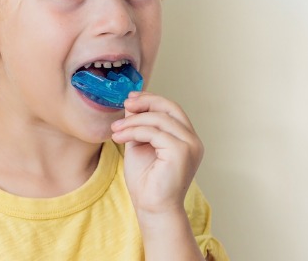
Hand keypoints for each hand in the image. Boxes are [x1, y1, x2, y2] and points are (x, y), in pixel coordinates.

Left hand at [110, 91, 203, 215]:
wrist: (152, 209)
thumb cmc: (146, 183)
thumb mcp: (139, 146)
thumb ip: (139, 126)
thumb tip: (131, 104)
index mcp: (186, 139)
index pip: (172, 109)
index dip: (152, 100)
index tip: (131, 98)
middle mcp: (193, 140)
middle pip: (170, 108)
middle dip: (146, 102)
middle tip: (125, 104)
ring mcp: (190, 145)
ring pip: (160, 119)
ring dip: (133, 121)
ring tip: (115, 130)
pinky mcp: (181, 152)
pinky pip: (154, 132)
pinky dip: (134, 131)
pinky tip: (119, 138)